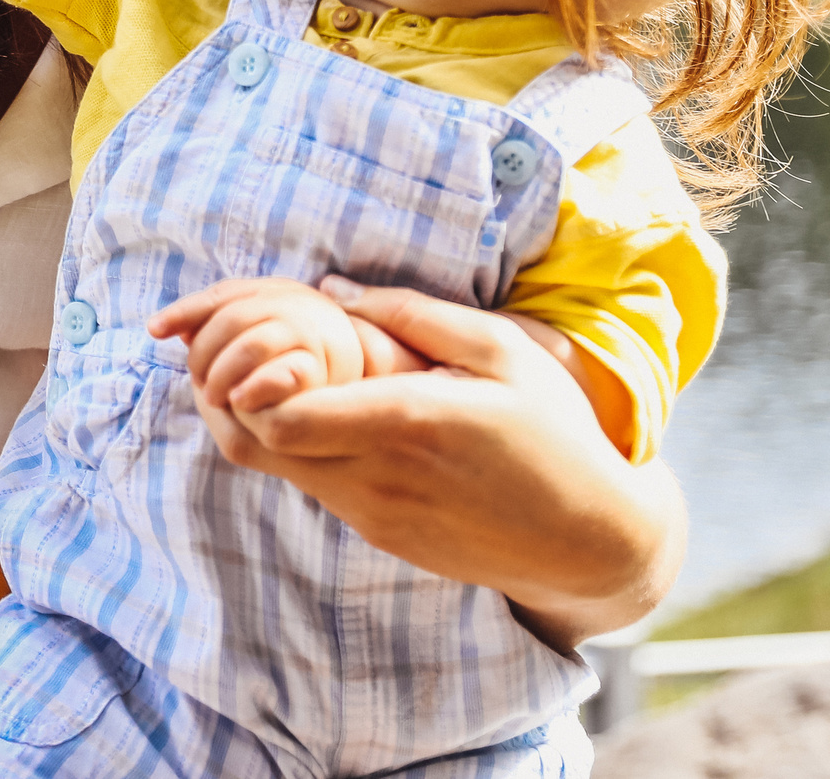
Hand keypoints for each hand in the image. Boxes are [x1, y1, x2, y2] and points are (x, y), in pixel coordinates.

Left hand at [174, 274, 682, 647]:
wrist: (593, 541)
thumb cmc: (556, 433)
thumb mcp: (501, 351)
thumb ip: (412, 314)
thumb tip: (332, 288)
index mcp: (405, 424)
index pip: (279, 415)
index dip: (248, 376)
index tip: (261, 336)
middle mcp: (378, 479)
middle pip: (257, 444)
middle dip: (236, 392)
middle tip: (250, 348)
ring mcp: (375, 517)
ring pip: (280, 469)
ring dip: (270, 420)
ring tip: (292, 372)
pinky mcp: (382, 537)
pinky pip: (318, 488)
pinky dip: (305, 449)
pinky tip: (333, 414)